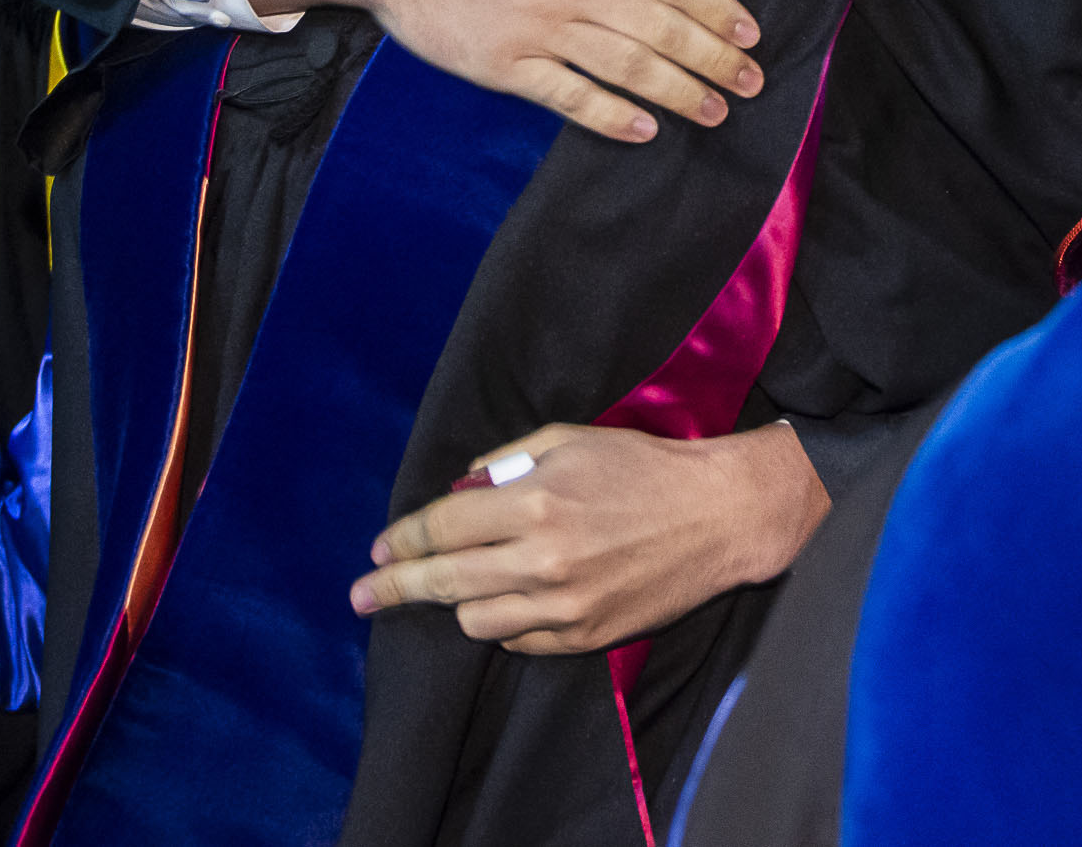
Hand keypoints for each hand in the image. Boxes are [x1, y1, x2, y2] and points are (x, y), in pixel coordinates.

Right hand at [237, 0, 761, 141]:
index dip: (715, 8)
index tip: (750, 32)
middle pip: (661, 29)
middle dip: (714, 58)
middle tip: (752, 82)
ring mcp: (539, 29)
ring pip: (626, 66)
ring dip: (679, 92)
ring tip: (714, 111)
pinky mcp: (504, 66)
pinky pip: (568, 96)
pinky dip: (610, 116)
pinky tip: (643, 130)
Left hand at [349, 423, 828, 652]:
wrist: (719, 516)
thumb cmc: (643, 466)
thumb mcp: (571, 439)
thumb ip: (506, 463)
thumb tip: (457, 493)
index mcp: (537, 502)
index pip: (443, 528)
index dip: (403, 540)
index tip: (378, 551)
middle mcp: (544, 560)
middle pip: (444, 582)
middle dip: (395, 587)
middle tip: (361, 595)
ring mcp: (566, 607)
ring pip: (476, 620)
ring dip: (461, 600)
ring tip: (463, 585)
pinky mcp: (587, 637)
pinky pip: (519, 642)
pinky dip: (508, 621)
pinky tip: (514, 598)